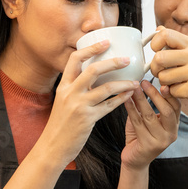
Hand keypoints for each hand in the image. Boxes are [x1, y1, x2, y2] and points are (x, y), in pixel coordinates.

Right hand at [37, 40, 137, 165]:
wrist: (52, 147)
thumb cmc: (60, 125)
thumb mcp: (63, 102)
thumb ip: (76, 89)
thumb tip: (94, 77)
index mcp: (63, 86)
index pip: (75, 59)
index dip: (91, 48)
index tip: (105, 42)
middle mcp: (70, 93)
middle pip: (93, 69)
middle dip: (112, 62)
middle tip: (126, 59)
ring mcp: (79, 105)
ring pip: (106, 88)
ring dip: (123, 83)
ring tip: (135, 82)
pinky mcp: (87, 119)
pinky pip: (109, 106)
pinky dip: (121, 99)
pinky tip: (129, 95)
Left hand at [121, 80, 180, 168]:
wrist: (135, 160)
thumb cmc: (141, 137)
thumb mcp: (149, 120)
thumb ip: (149, 106)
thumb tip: (142, 84)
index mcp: (174, 126)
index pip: (176, 106)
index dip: (169, 94)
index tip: (160, 81)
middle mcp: (171, 134)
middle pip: (167, 111)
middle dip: (155, 95)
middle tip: (144, 83)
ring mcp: (161, 141)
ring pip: (150, 116)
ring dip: (140, 100)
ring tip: (132, 89)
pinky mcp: (148, 146)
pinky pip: (138, 123)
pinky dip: (131, 109)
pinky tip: (126, 100)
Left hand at [149, 29, 187, 114]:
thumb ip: (177, 42)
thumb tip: (158, 29)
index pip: (165, 35)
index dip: (154, 43)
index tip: (156, 52)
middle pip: (159, 58)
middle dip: (155, 68)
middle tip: (160, 72)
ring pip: (163, 77)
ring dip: (165, 83)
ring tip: (175, 82)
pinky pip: (172, 91)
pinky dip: (174, 93)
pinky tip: (184, 91)